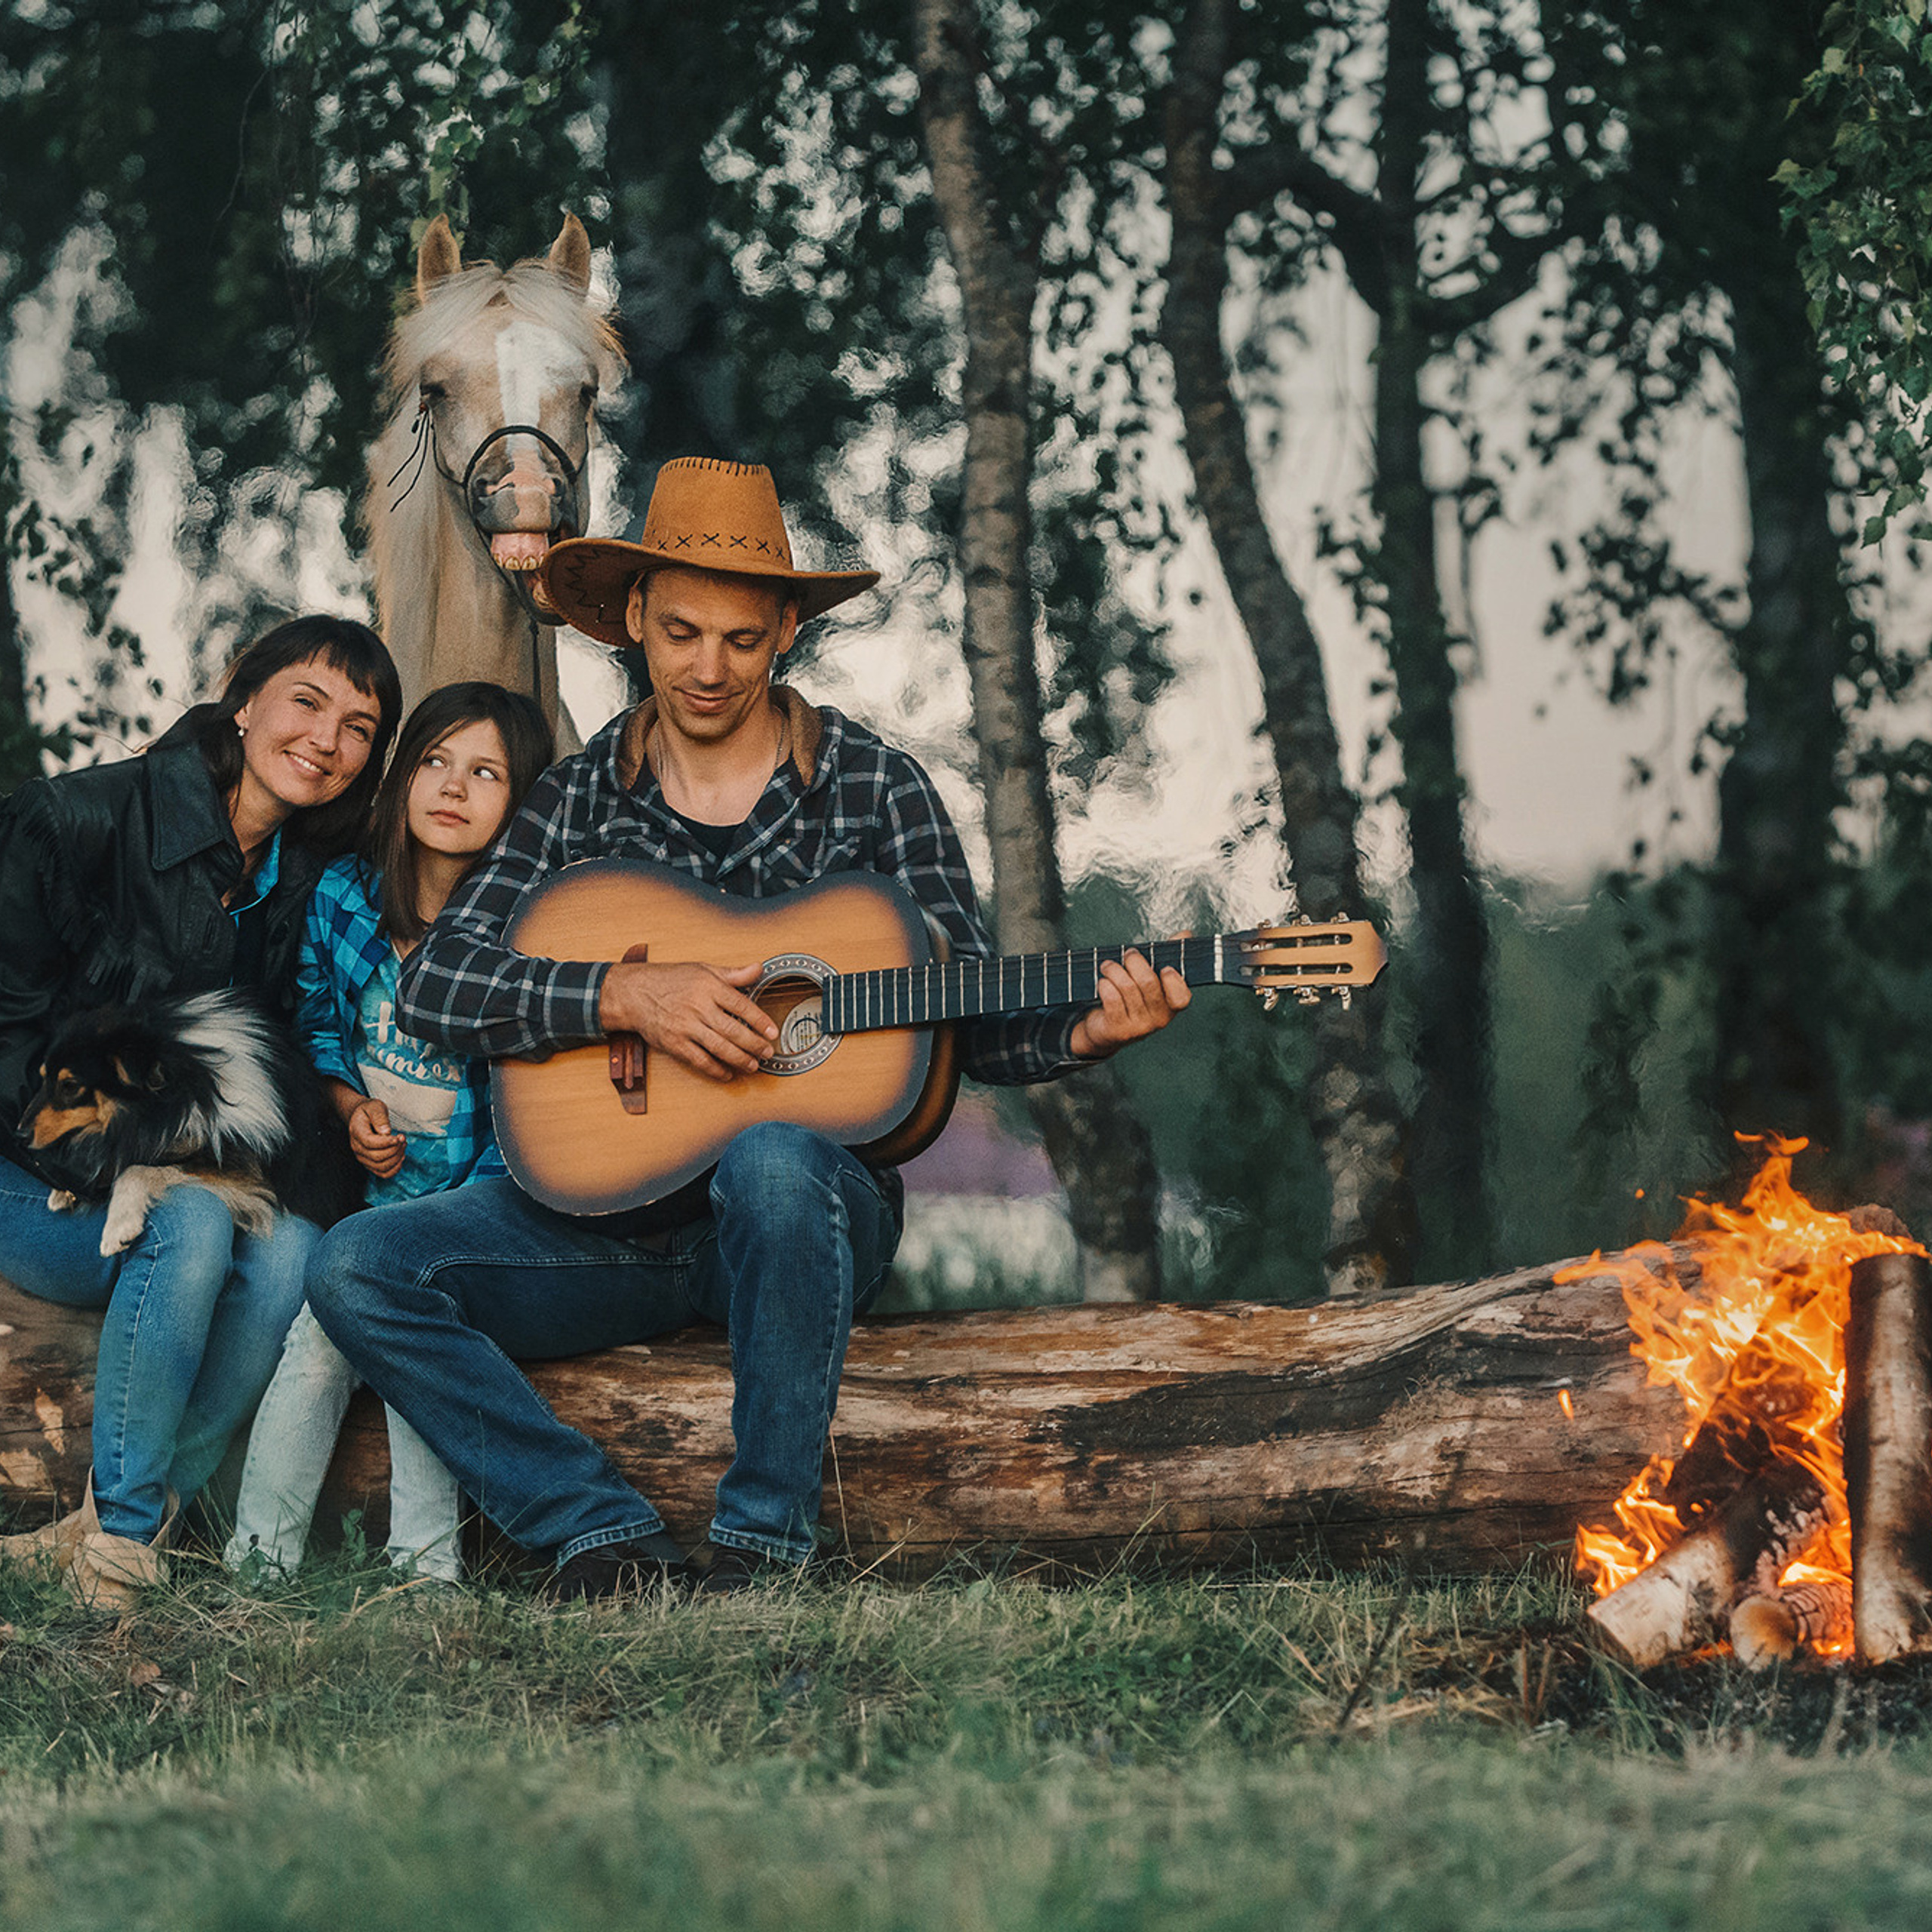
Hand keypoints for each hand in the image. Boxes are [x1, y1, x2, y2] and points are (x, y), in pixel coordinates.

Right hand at [347, 1096, 405, 1179]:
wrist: (362, 1118)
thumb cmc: (369, 1111)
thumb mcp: (375, 1106)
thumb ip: (380, 1118)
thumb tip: (386, 1132)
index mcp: (356, 1132)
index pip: (370, 1143)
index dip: (387, 1142)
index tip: (399, 1136)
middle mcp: (357, 1148)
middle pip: (377, 1157)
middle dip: (395, 1149)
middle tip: (403, 1138)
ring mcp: (362, 1157)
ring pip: (381, 1167)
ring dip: (397, 1158)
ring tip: (403, 1145)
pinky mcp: (370, 1163)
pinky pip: (383, 1173)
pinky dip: (394, 1169)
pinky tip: (401, 1157)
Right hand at [599, 959, 777, 1082]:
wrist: (633, 993)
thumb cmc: (669, 980)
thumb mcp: (703, 969)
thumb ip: (733, 974)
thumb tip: (758, 968)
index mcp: (708, 986)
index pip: (741, 1005)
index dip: (760, 1021)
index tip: (772, 1031)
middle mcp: (697, 1007)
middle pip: (733, 1030)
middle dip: (754, 1044)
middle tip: (767, 1052)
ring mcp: (685, 1027)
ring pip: (719, 1047)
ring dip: (740, 1059)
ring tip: (753, 1065)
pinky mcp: (674, 1043)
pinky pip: (699, 1060)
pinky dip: (715, 1069)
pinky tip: (727, 1073)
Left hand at [1068, 947, 1191, 1060]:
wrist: (1104, 1031)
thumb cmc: (1130, 1000)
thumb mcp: (1150, 980)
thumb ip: (1167, 956)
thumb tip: (1184, 934)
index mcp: (1171, 1007)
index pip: (1182, 998)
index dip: (1174, 981)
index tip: (1164, 967)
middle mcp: (1158, 1020)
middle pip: (1148, 983)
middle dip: (1134, 962)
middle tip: (1128, 954)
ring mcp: (1139, 1027)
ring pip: (1127, 988)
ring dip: (1114, 970)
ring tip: (1107, 965)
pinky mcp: (1118, 1030)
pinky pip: (1112, 998)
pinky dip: (1105, 985)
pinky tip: (1103, 982)